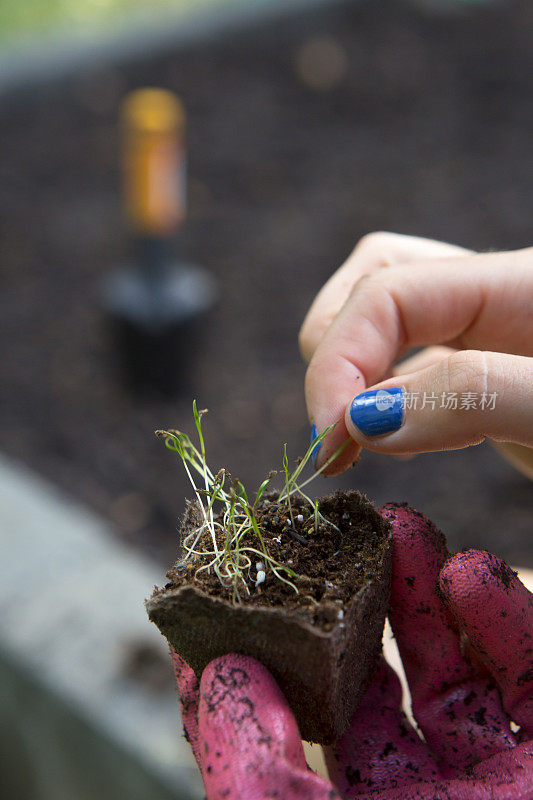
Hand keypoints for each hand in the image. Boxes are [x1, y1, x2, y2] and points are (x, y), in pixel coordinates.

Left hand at [171, 505, 532, 798]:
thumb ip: (258, 784)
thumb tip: (215, 676)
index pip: (285, 739)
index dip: (255, 666)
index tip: (224, 593)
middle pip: (367, 686)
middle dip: (344, 610)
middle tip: (323, 542)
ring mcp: (490, 778)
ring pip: (445, 668)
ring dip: (422, 593)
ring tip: (398, 527)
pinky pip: (525, 674)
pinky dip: (502, 615)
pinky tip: (474, 571)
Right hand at [298, 232, 532, 473]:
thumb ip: (473, 394)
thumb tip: (366, 419)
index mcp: (516, 283)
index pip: (388, 290)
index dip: (339, 361)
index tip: (328, 440)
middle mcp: (494, 299)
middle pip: (373, 291)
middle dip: (338, 364)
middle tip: (336, 441)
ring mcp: (492, 338)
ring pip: (390, 330)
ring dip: (356, 383)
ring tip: (362, 443)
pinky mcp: (491, 378)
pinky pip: (417, 370)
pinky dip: (387, 405)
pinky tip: (398, 441)